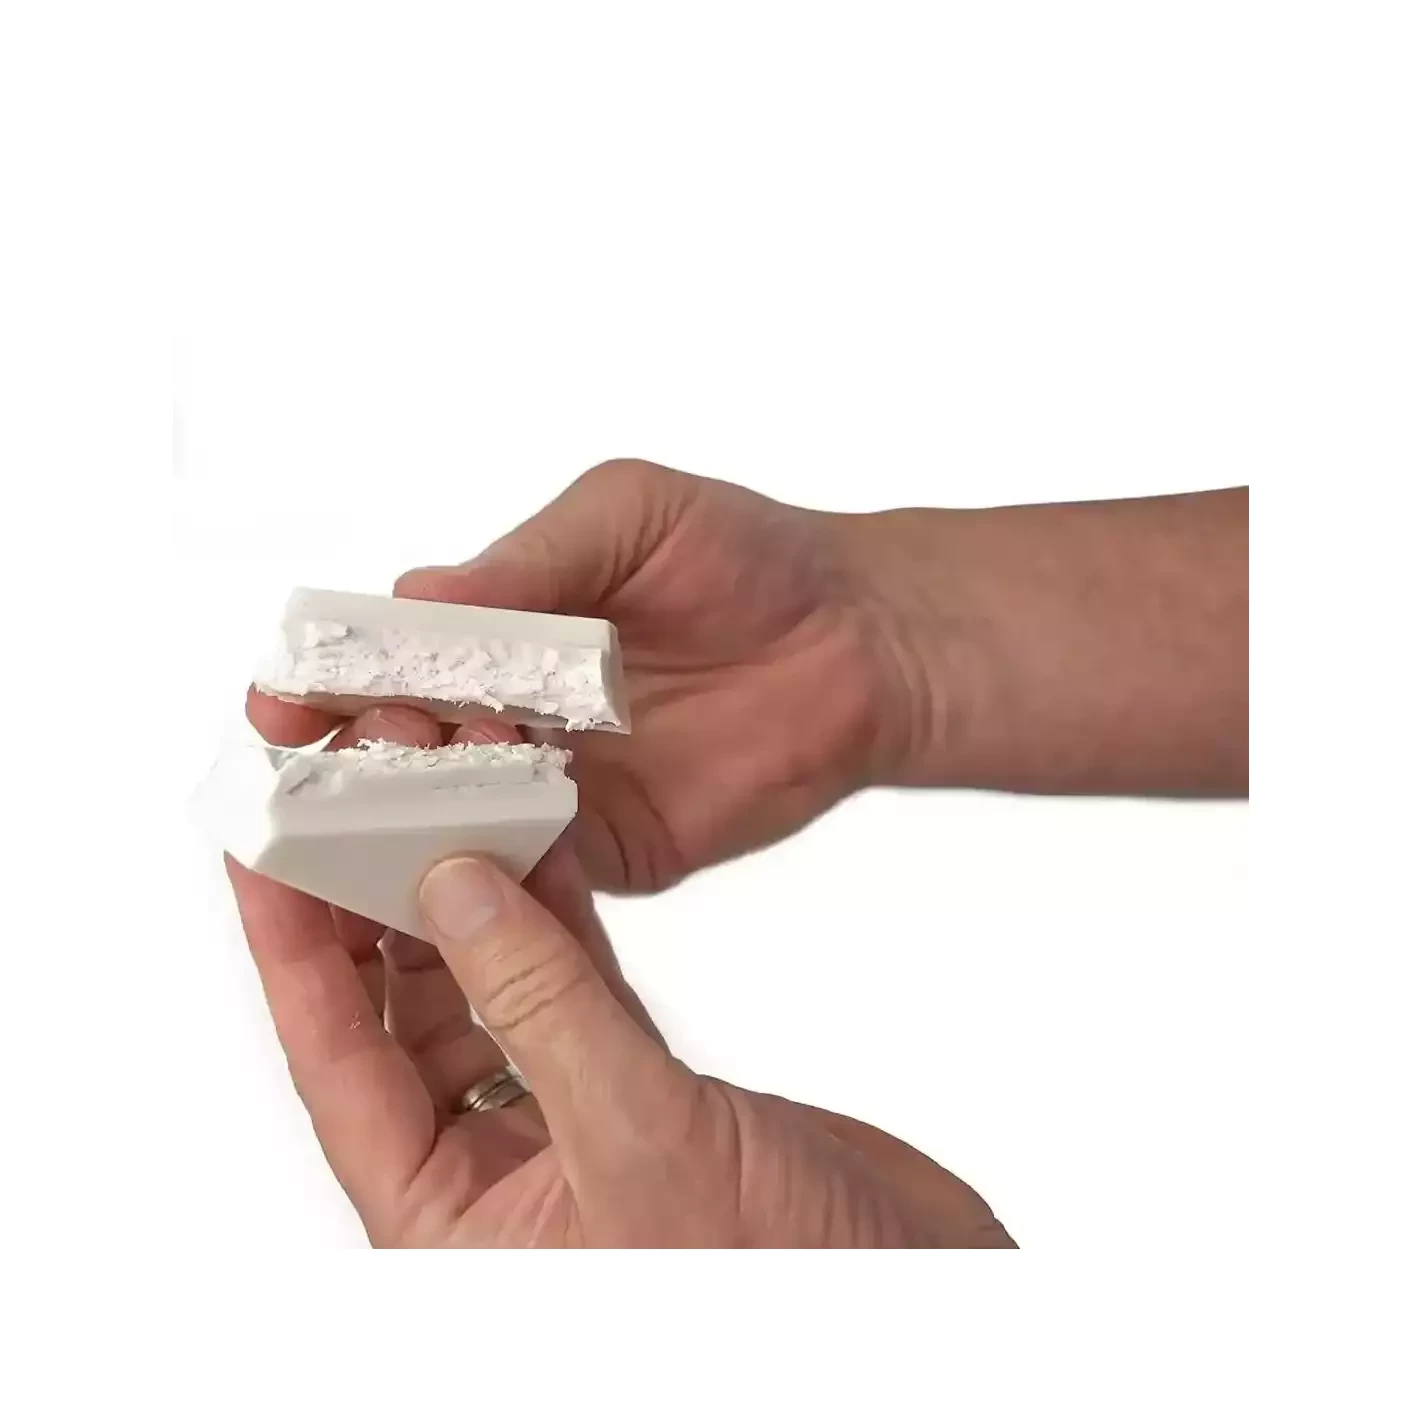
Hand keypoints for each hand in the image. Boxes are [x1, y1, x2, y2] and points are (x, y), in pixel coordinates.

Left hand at [229, 844, 1011, 1247]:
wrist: (916, 1298)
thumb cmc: (782, 1292)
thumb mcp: (638, 1146)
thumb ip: (541, 1009)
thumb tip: (452, 892)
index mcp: (448, 1222)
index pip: (338, 1061)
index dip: (293, 950)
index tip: (262, 851)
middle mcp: (490, 1170)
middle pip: (398, 1010)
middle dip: (379, 899)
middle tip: (361, 793)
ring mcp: (565, 1118)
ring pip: (486, 982)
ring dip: (471, 892)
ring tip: (446, 790)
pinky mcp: (637, 1082)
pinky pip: (568, 978)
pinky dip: (554, 908)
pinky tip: (539, 839)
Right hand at [251, 459, 907, 890]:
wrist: (857, 639)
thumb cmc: (745, 557)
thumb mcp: (626, 516)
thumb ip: (529, 561)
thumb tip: (416, 596)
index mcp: (499, 634)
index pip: (387, 662)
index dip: (330, 678)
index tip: (285, 691)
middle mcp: (511, 716)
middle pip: (400, 748)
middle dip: (359, 749)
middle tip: (356, 738)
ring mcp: (556, 787)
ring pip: (453, 815)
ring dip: (416, 807)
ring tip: (407, 780)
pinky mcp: (607, 848)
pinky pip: (532, 867)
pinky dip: (492, 861)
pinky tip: (469, 845)